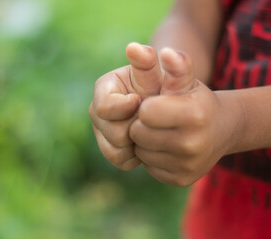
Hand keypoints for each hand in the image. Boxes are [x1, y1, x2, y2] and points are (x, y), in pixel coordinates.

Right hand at [89, 43, 162, 169]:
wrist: (172, 111)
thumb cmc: (167, 89)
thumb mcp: (165, 75)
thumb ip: (152, 63)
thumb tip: (134, 47)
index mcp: (106, 87)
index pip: (103, 106)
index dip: (124, 109)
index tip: (141, 103)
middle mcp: (99, 109)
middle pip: (110, 131)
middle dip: (135, 127)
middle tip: (154, 120)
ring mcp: (102, 130)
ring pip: (113, 149)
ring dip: (137, 143)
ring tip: (152, 131)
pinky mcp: (110, 148)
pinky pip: (119, 160)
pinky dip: (136, 155)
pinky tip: (148, 143)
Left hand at [129, 48, 242, 186]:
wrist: (224, 130)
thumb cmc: (198, 100)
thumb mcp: (188, 80)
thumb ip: (177, 65)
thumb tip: (166, 52)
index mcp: (194, 115)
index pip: (145, 112)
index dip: (146, 106)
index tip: (155, 104)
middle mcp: (193, 144)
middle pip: (139, 134)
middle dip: (142, 124)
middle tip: (156, 119)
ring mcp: (188, 166)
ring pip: (141, 152)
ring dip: (145, 141)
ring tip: (161, 132)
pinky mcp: (181, 179)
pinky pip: (150, 167)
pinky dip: (153, 156)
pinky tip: (166, 147)